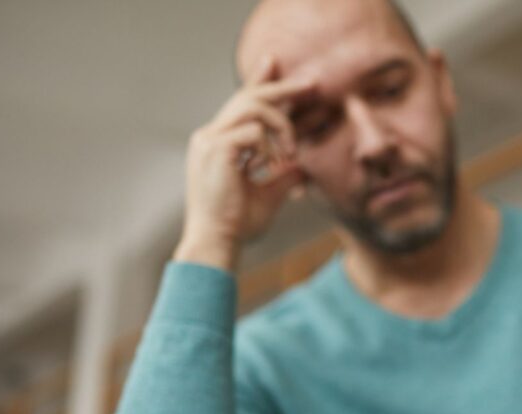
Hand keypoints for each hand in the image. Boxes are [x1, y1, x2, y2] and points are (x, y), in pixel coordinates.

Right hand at [177, 55, 316, 270]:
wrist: (217, 243)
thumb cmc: (237, 225)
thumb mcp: (267, 195)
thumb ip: (282, 176)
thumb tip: (303, 166)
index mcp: (217, 144)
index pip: (240, 104)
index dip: (259, 82)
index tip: (274, 62)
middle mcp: (209, 136)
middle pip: (248, 96)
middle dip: (282, 87)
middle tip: (312, 84)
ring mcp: (209, 140)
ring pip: (252, 107)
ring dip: (281, 125)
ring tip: (290, 151)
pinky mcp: (215, 149)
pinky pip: (252, 131)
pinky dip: (270, 145)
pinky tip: (273, 166)